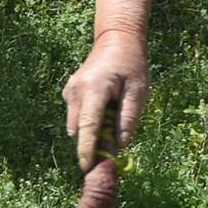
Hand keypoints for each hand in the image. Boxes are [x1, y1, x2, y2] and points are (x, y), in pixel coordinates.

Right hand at [63, 33, 149, 171]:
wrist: (116, 40)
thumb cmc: (131, 64)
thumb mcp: (138, 91)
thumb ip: (128, 118)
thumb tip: (119, 145)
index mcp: (94, 88)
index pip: (88, 125)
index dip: (87, 149)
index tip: (87, 168)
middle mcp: (76, 91)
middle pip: (78, 130)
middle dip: (90, 144)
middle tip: (112, 149)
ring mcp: (70, 92)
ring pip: (76, 125)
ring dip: (91, 132)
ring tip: (112, 118)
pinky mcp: (69, 93)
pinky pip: (77, 117)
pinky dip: (89, 123)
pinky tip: (104, 110)